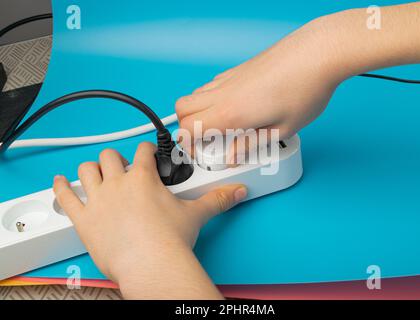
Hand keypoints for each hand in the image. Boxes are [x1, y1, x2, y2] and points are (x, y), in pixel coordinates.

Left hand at [53, 142, 246, 298]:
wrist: (151, 263)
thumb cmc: (170, 239)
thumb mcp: (196, 214)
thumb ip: (218, 199)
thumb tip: (237, 192)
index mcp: (143, 178)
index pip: (143, 151)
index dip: (146, 150)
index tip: (148, 154)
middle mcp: (118, 183)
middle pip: (110, 156)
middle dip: (116, 159)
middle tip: (123, 169)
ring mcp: (99, 200)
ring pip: (86, 171)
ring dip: (90, 170)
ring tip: (95, 173)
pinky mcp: (84, 219)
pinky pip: (65, 197)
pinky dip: (60, 187)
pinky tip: (60, 182)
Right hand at [176, 17, 342, 149]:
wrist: (317, 54)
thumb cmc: (305, 90)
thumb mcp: (282, 130)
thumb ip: (251, 145)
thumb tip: (233, 155)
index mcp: (230, 113)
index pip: (188, 129)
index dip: (187, 146)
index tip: (200, 154)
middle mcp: (223, 93)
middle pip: (181, 109)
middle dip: (185, 128)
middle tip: (205, 141)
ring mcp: (228, 78)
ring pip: (194, 95)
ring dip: (197, 113)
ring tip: (220, 126)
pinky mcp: (237, 70)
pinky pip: (210, 86)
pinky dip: (210, 100)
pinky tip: (233, 107)